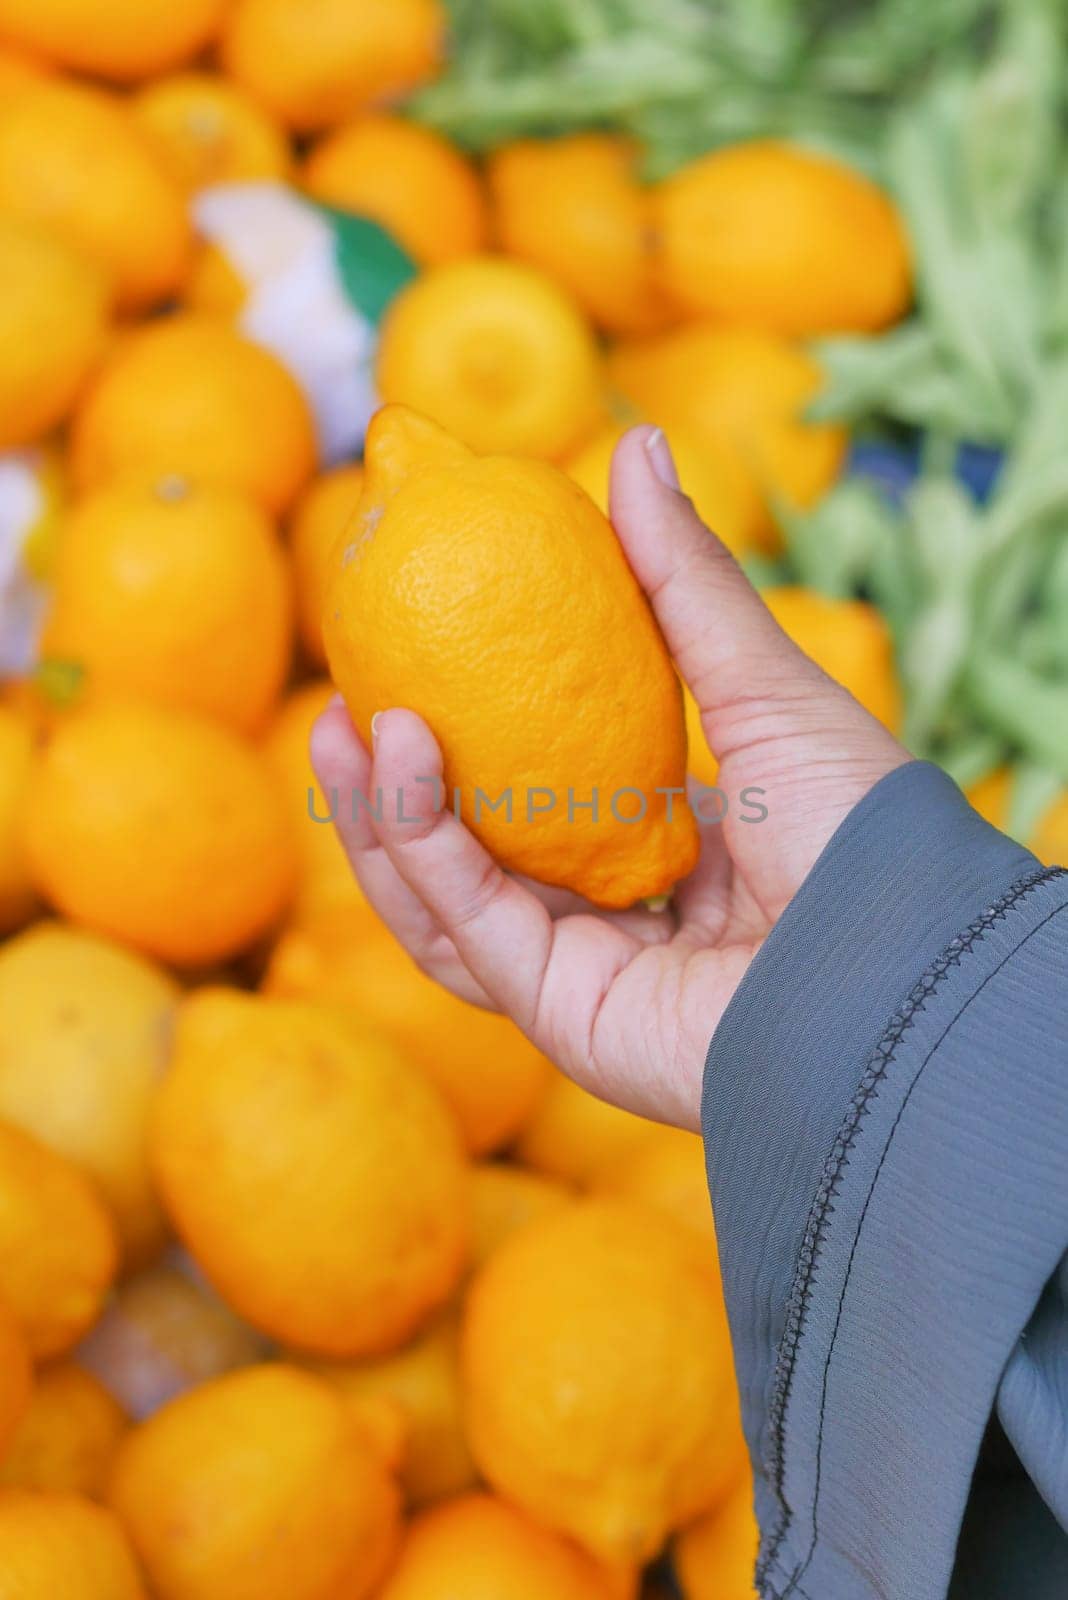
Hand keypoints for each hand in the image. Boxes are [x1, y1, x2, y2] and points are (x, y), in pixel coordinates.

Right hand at [312, 426, 907, 1130]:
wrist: (900, 953)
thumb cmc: (853, 823)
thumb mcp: (762, 682)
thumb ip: (683, 579)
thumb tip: (631, 442)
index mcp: (666, 844)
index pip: (537, 795)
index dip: (463, 739)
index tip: (403, 661)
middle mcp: (620, 915)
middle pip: (469, 858)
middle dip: (388, 790)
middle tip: (340, 701)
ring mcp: (589, 974)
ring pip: (444, 908)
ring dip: (379, 821)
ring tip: (343, 726)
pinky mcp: (566, 1022)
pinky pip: (468, 935)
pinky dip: (421, 851)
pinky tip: (393, 762)